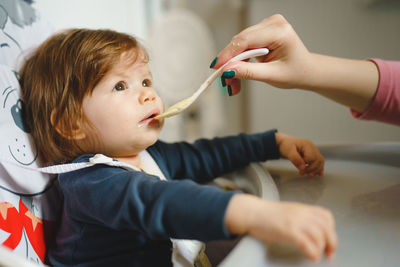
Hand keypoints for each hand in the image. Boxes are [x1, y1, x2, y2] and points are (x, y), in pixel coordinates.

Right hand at [211, 14, 378, 111]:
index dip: (228, 54)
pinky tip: (238, 72)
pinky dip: (239, 60)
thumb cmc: (295, 72)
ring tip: (233, 83)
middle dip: (230, 63)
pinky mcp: (261, 32)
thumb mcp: (272, 75)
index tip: (216, 67)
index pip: (246, 40)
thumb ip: (249, 72)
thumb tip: (228, 70)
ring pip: (239, 44)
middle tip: (224, 81)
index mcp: (280, 31)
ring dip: (234, 64)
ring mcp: (267, 26)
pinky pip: (243, 45)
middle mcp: (273, 23)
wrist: (306, 71)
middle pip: (241, 42)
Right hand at [225, 194, 336, 261]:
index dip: (331, 230)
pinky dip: (312, 252)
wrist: (252, 212)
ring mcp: (295, 221)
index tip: (329, 240)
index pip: (326, 216)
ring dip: (321, 248)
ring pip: (319, 235)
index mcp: (303, 209)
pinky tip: (311, 256)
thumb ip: (301, 218)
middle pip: (326, 227)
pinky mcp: (288, 230)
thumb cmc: (267, 215)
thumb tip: (313, 232)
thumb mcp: (289, 212)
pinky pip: (306, 243)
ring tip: (317, 255)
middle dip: (332, 243)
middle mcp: (301, 213)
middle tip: (329, 253)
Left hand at [275, 132, 323, 175]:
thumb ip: (295, 159)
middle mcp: (312, 147)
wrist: (283, 142)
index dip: (307, 165)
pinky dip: (318, 168)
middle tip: (303, 173)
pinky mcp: (312, 154)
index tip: (300, 170)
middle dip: (312, 169)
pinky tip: (318, 174)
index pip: (312, 157)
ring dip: (316, 169)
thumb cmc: (285, 145)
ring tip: (309, 175)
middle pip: (318, 160)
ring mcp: (313, 151)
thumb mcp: (288, 151)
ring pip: (320, 161)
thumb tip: (303, 168)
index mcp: (307, 145)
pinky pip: (319, 161)